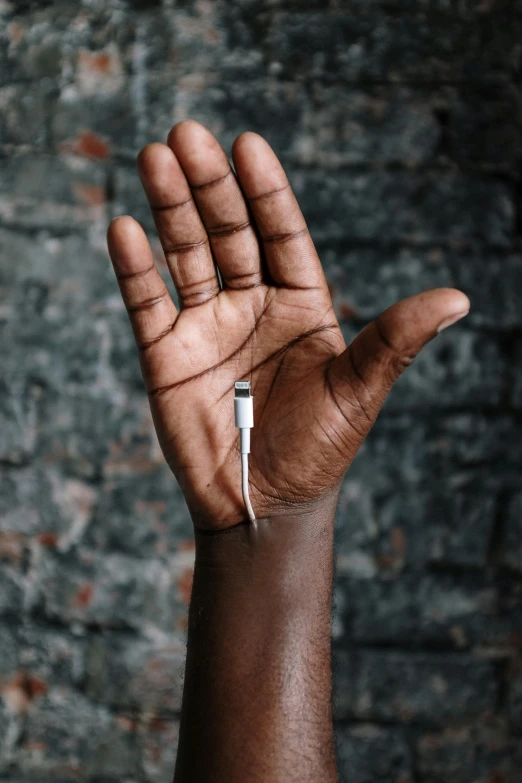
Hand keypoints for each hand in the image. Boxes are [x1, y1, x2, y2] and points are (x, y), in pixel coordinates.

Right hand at [107, 121, 468, 529]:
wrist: (264, 504)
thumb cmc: (318, 450)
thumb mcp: (359, 391)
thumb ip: (395, 341)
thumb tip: (459, 298)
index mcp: (301, 305)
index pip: (282, 235)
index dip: (266, 192)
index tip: (248, 145)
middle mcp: (251, 305)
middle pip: (228, 233)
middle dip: (209, 186)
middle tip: (188, 136)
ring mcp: (206, 327)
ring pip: (185, 256)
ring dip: (169, 208)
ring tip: (154, 157)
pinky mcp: (165, 355)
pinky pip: (148, 304)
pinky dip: (135, 268)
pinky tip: (125, 229)